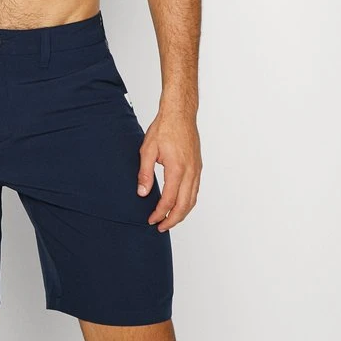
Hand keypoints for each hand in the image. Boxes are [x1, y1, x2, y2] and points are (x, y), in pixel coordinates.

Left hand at [137, 108, 201, 231]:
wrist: (180, 113)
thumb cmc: (164, 128)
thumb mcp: (147, 150)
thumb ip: (144, 173)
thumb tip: (142, 193)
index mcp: (177, 169)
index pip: (169, 200)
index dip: (159, 213)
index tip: (151, 220)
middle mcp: (190, 172)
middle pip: (184, 205)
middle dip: (172, 220)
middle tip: (160, 227)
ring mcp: (197, 170)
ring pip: (193, 200)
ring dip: (182, 213)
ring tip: (169, 219)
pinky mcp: (198, 166)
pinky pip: (195, 190)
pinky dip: (188, 202)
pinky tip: (179, 204)